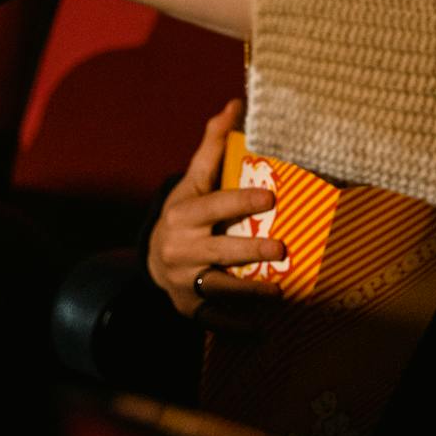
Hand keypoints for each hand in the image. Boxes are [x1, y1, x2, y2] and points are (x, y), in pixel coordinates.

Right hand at [146, 100, 286, 326]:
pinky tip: (262, 333)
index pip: (213, 205)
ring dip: (248, 293)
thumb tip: (235, 103)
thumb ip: (213, 147)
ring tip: (280, 292)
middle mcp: (180, 249)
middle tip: (281, 250)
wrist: (153, 258)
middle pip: (218, 250)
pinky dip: (236, 329)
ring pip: (218, 289)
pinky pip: (213, 321)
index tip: (270, 198)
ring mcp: (184, 281)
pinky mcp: (190, 308)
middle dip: (248, 252)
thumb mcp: (194, 181)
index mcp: (184, 214)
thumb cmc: (187, 212)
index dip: (240, 201)